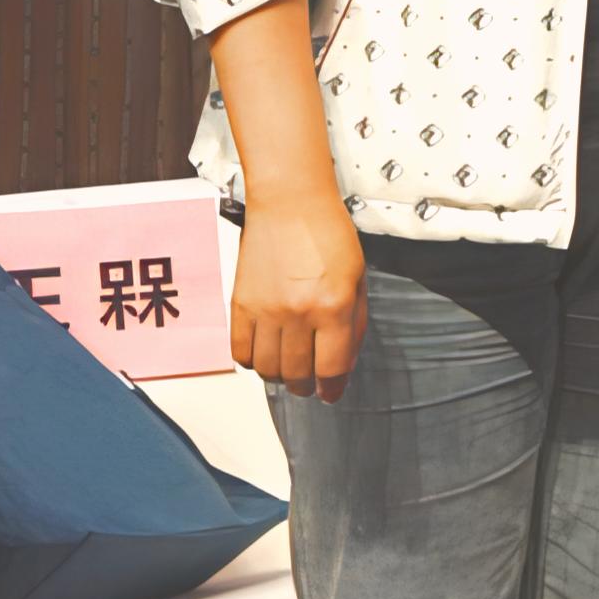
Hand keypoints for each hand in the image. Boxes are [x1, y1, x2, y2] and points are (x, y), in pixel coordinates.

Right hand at [231, 196, 365, 398]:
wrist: (291, 204)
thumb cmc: (330, 236)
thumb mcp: (359, 278)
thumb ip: (354, 323)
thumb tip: (343, 362)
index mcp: (334, 306)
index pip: (331, 367)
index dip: (332, 388)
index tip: (331, 394)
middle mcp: (298, 313)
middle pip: (297, 373)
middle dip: (306, 386)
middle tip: (310, 384)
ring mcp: (266, 310)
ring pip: (267, 368)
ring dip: (279, 378)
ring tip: (288, 371)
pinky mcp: (240, 305)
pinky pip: (240, 351)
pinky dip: (251, 362)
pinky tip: (264, 354)